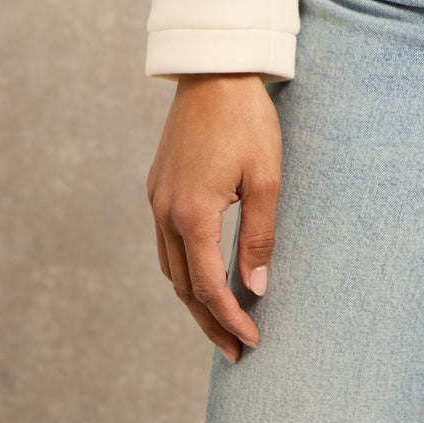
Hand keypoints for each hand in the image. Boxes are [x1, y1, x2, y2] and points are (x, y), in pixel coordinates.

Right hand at [147, 73, 283, 362]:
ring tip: (219, 323)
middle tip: (234, 352)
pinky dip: (183, 269)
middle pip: (183, 287)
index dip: (230, 319)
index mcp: (192, 214)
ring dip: (193, 300)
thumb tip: (256, 288)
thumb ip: (259, 236)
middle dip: (209, 323)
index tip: (251, 342)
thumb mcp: (267, 177)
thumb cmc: (247, 120)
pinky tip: (201, 275)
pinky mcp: (157, 186)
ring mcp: (157, 199)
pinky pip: (165, 243)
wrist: (214, 70)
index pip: (208, 287)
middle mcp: (165, 212)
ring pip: (169, 268)